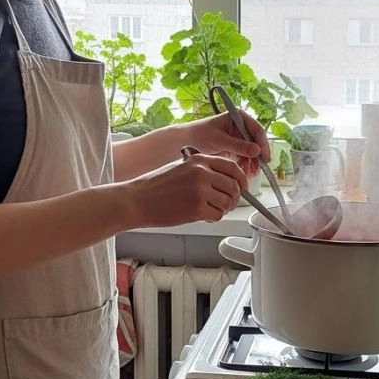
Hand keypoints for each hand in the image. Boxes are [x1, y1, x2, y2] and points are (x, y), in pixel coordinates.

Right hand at [124, 153, 245, 226]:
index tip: (242, 187)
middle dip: (235, 198)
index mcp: (199, 160)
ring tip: (211, 210)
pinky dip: (214, 218)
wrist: (136, 200)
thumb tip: (225, 180)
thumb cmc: (155, 187)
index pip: (232, 167)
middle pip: (234, 186)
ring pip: (228, 202)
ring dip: (223, 209)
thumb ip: (203, 170)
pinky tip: (203, 216)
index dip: (242, 179)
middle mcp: (202, 173)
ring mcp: (200, 191)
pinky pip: (217, 215)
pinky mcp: (197, 209)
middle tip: (227, 204)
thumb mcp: (181, 168)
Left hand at [183, 112, 272, 176]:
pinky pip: (245, 155)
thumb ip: (238, 146)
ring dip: (253, 161)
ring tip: (251, 172)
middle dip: (258, 155)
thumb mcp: (219, 141)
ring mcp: (239, 136)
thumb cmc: (201, 135)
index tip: (265, 156)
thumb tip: (257, 151)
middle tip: (260, 168)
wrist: (188, 141)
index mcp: (238, 117)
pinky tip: (245, 171)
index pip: (256, 129)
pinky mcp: (236, 146)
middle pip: (256, 140)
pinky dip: (246, 163)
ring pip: (252, 150)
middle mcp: (241, 125)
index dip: (263, 143)